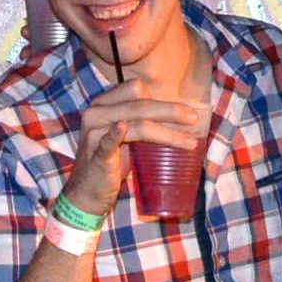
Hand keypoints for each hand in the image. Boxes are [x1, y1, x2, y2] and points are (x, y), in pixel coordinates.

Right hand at [63, 78, 202, 216]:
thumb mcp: (125, 136)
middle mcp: (96, 113)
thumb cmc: (111, 162)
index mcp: (103, 104)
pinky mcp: (96, 155)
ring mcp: (94, 133)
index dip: (160, 98)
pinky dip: (116, 134)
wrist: (87, 192)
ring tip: (190, 142)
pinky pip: (107, 142)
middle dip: (170, 111)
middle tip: (194, 119)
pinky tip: (122, 128)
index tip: (182, 112)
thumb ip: (141, 122)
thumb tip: (178, 117)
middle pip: (140, 103)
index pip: (135, 89)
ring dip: (167, 133)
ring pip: (137, 125)